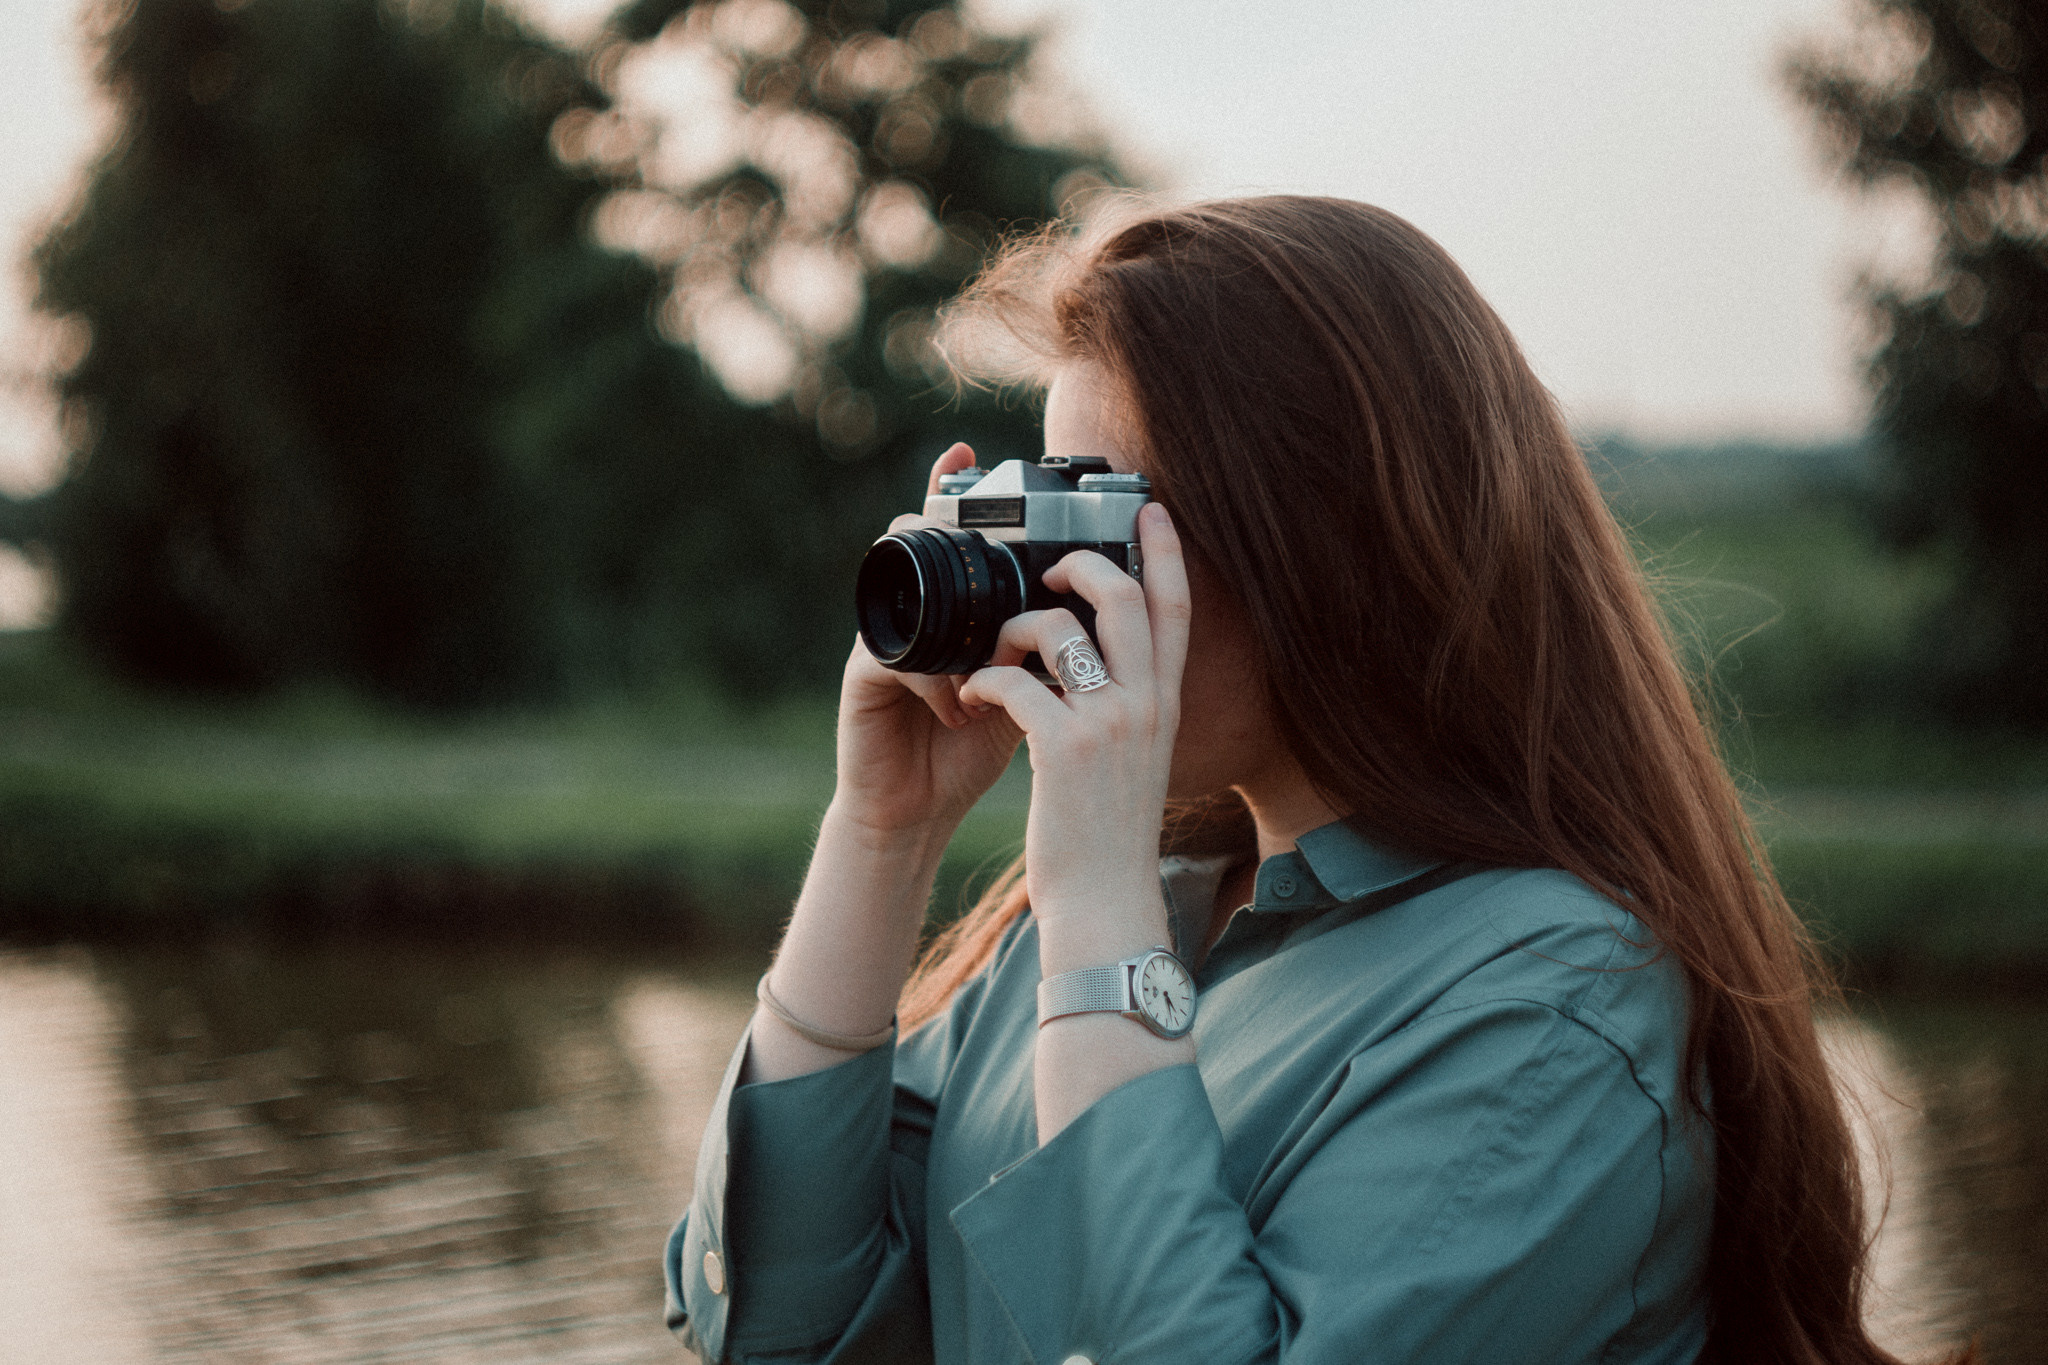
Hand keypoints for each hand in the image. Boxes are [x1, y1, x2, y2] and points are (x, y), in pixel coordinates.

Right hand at [831, 443, 1025, 837]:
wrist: (918, 812)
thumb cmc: (973, 747)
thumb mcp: (1027, 687)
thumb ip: (1055, 644)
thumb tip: (1114, 605)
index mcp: (953, 610)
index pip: (950, 536)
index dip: (951, 489)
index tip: (967, 447)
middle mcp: (912, 614)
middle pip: (913, 545)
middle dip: (935, 524)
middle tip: (970, 517)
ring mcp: (883, 641)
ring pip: (901, 593)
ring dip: (948, 613)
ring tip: (986, 637)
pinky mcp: (862, 680)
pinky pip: (896, 659)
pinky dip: (936, 680)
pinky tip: (963, 704)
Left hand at [958, 500, 1189, 932]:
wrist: (1105, 901)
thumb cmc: (1109, 837)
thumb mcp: (1137, 762)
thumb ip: (1127, 711)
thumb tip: (1097, 668)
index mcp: (1164, 705)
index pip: (1177, 611)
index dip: (1168, 553)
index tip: (1153, 510)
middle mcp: (1145, 705)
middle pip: (1126, 597)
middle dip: (1082, 564)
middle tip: (1049, 568)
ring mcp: (1107, 724)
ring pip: (1062, 629)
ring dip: (1016, 625)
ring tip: (995, 650)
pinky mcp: (1062, 747)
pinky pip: (1014, 681)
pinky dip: (984, 679)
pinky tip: (971, 696)